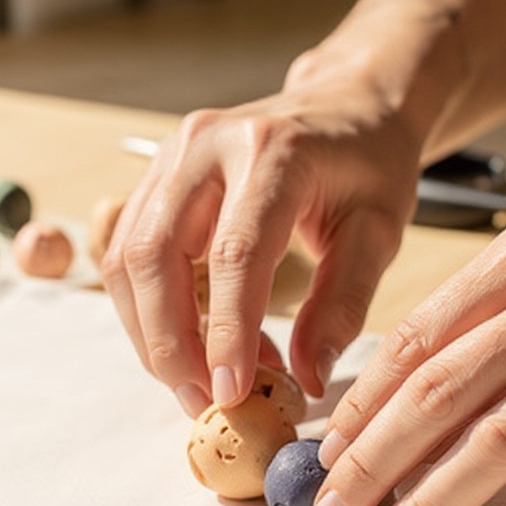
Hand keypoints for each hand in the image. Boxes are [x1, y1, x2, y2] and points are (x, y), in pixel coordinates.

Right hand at [100, 74, 422, 416]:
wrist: (344, 105)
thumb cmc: (368, 165)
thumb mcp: (377, 232)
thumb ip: (341, 305)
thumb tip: (305, 378)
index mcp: (273, 151)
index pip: (233, 253)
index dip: (226, 332)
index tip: (231, 393)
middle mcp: (206, 145)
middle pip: (155, 256)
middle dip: (169, 342)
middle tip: (202, 401)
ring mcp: (170, 157)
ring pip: (127, 258)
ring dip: (150, 332)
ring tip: (195, 381)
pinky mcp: (156, 177)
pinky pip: (128, 252)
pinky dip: (148, 309)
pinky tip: (186, 342)